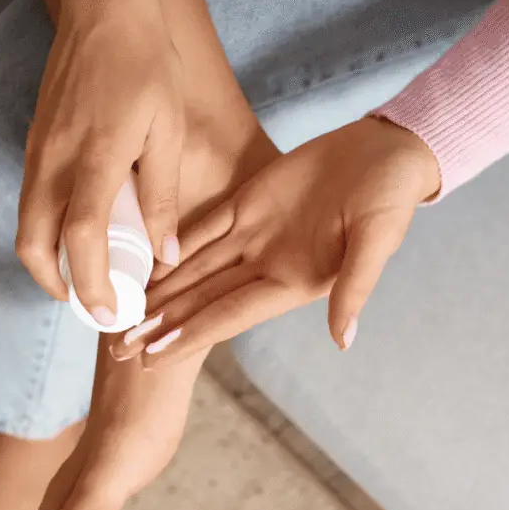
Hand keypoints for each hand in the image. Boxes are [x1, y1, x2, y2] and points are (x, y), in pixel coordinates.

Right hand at [17, 0, 184, 325]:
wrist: (103, 10)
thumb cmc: (144, 65)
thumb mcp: (167, 131)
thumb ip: (162, 196)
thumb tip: (164, 254)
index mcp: (94, 161)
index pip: (81, 241)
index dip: (92, 287)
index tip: (111, 314)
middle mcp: (54, 163)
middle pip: (34, 247)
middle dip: (58, 286)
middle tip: (91, 302)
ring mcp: (37, 153)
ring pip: (27, 227)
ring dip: (49, 262)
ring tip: (85, 274)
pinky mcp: (34, 144)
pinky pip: (32, 201)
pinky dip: (47, 231)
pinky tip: (78, 230)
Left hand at [109, 117, 440, 363]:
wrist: (389, 150)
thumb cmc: (392, 197)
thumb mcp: (378, 240)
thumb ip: (355, 287)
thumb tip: (343, 339)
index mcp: (292, 282)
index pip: (227, 315)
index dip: (187, 336)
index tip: (150, 359)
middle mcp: (267, 267)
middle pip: (200, 302)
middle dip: (160, 327)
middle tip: (117, 350)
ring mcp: (255, 237)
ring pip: (194, 271)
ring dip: (159, 294)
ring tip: (122, 317)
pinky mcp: (248, 203)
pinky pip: (202, 229)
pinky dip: (172, 248)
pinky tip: (144, 264)